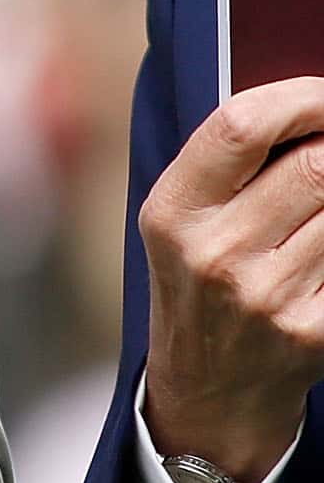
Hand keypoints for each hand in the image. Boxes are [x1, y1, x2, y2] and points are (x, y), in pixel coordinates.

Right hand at [141, 75, 323, 482]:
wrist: (211, 389)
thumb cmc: (200, 281)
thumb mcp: (182, 218)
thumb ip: (231, 162)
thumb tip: (315, 108)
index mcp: (172, 211)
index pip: (240, 126)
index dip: (300, 96)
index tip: (323, 94)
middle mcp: (215, 253)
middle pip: (315, 165)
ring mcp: (269, 299)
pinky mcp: (316, 334)